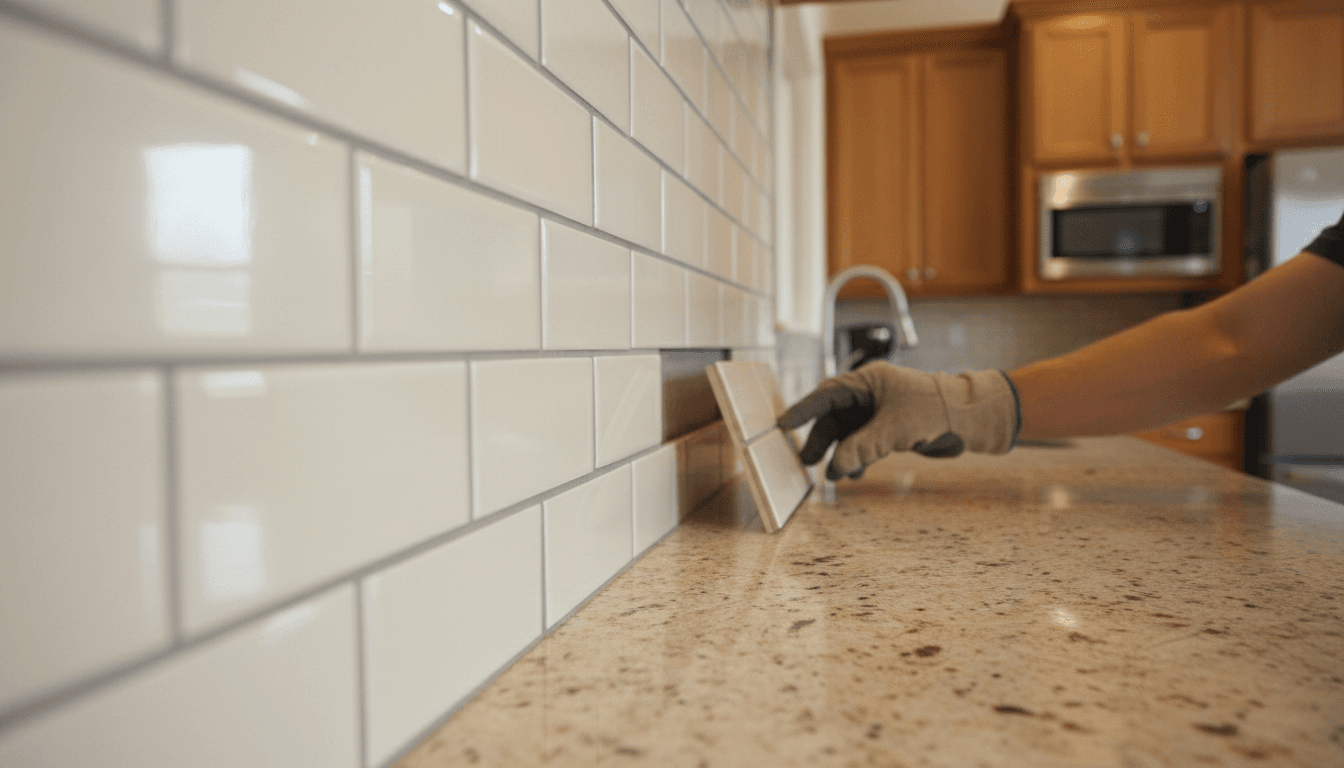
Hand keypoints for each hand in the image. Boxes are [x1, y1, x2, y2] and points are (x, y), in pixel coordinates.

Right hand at [777, 363, 1019, 480]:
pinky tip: (856, 473)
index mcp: (869, 381)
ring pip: (848, 433)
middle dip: (822, 439)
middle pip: (834, 417)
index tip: (783, 424)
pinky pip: (864, 443)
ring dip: (842, 453)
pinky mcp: (890, 428)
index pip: (827, 393)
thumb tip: (836, 467)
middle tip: (807, 460)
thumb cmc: (937, 409)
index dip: (803, 409)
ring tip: (836, 475)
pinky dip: (858, 458)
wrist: (971, 419)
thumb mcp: (895, 429)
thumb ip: (862, 447)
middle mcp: (871, 394)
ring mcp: (879, 411)